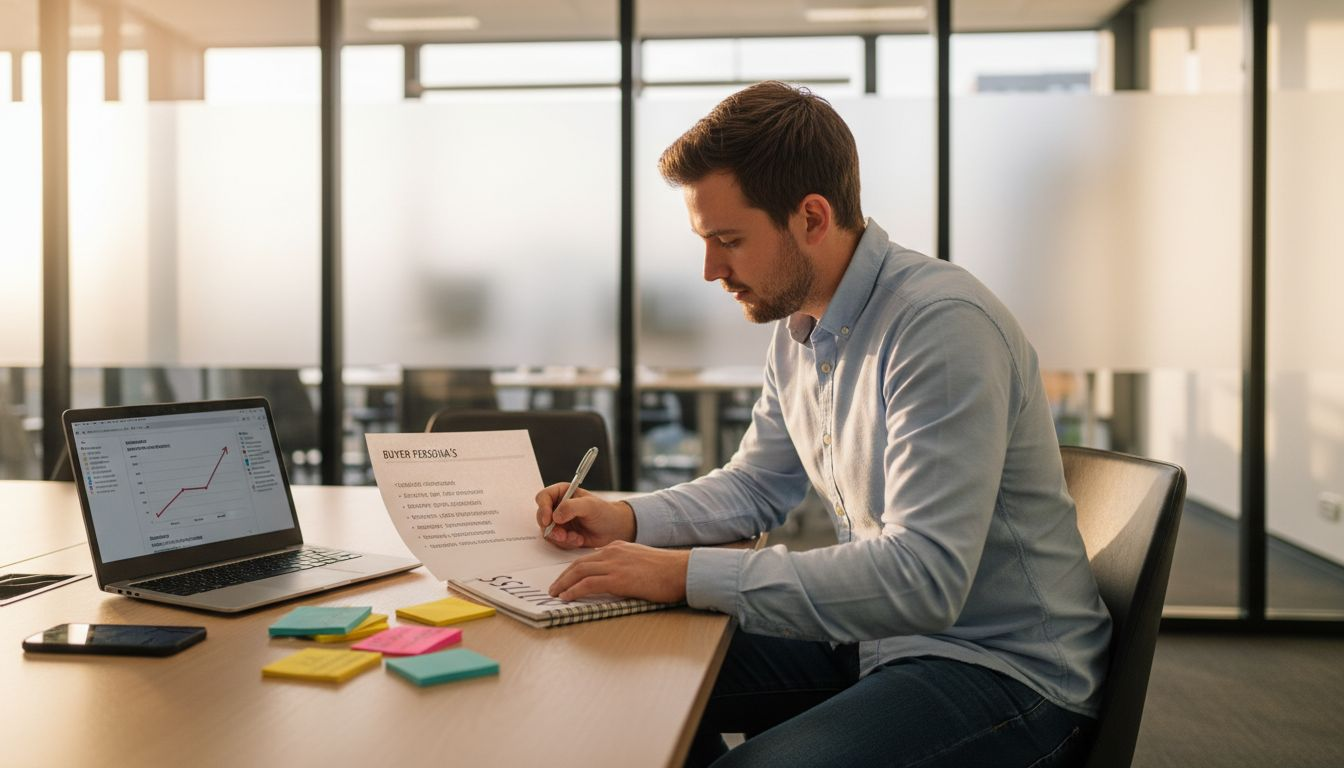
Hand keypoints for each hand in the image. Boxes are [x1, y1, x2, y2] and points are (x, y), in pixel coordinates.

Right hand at [535, 484, 635, 548]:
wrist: (614, 529)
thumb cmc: (604, 512)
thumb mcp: (590, 505)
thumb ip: (571, 507)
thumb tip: (556, 516)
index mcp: (562, 493)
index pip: (543, 497)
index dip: (543, 508)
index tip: (549, 520)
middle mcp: (557, 507)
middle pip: (542, 517)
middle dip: (552, 529)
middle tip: (563, 535)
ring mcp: (559, 522)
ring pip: (548, 532)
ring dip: (561, 538)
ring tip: (576, 538)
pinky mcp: (562, 535)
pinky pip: (556, 542)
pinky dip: (566, 543)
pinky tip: (579, 540)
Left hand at [547, 541, 688, 602]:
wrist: (679, 571)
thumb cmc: (665, 571)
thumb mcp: (638, 562)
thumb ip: (622, 566)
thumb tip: (611, 580)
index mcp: (617, 548)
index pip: (587, 558)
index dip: (572, 570)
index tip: (564, 580)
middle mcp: (612, 552)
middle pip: (578, 564)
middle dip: (563, 576)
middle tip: (554, 587)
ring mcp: (614, 564)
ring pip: (579, 572)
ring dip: (563, 584)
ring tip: (555, 594)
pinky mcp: (618, 579)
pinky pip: (588, 583)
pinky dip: (574, 590)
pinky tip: (567, 597)